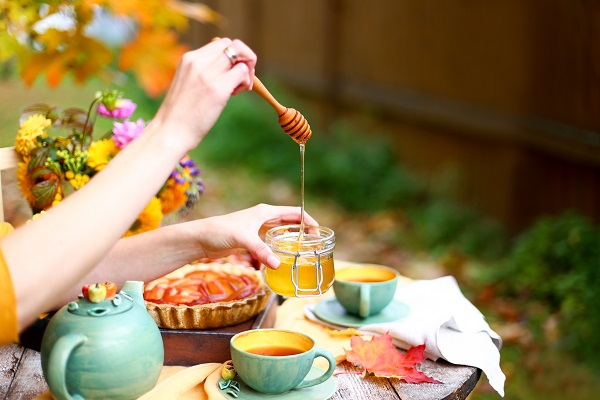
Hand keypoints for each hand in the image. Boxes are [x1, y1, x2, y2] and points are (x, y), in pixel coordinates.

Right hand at [151, 38, 256, 151]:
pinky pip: (243, 72)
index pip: (220, 43)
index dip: (231, 57)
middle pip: (233, 45)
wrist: (169, 132)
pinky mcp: (218, 89)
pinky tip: (235, 94)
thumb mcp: (187, 84)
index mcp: (188, 58)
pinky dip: (246, 81)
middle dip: (243, 60)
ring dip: (246, 71)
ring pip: (241, 55)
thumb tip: (229, 70)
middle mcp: (198, 61)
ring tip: (235, 89)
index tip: (228, 74)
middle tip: (238, 81)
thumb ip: (203, 72)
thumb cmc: (180, 114)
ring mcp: (208, 74)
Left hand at [195, 204, 318, 268]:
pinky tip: (286, 257)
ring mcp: (259, 228)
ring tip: (305, 252)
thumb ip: (261, 251)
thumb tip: (278, 264)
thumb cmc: (220, 232)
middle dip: (304, 231)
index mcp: (266, 212)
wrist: (201, 238)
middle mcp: (265, 218)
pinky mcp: (253, 239)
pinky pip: (273, 242)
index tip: (319, 233)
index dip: (309, 221)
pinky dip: (281, 247)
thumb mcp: (243, 239)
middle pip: (291, 222)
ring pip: (283, 232)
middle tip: (316, 245)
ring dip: (294, 240)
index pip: (295, 213)